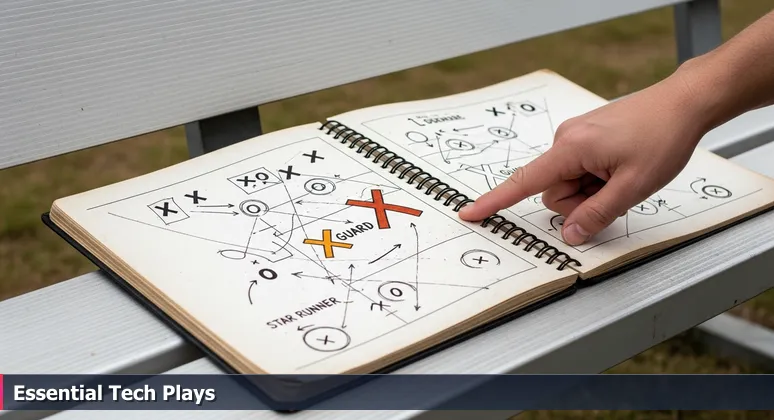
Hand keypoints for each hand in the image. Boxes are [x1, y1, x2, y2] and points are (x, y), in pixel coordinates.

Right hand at [458, 71, 709, 244]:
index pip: (524, 183)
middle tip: (617, 193)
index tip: (470, 213)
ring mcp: (575, 136)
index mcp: (571, 148)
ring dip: (591, 191)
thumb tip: (570, 236)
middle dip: (581, 203)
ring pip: (568, 183)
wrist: (683, 102)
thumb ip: (597, 215)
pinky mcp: (585, 137)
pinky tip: (620, 167)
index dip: (496, 202)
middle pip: (554, 192)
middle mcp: (566, 139)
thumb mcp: (633, 187)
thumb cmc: (662, 137)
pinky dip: (596, 179)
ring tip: (622, 176)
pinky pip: (579, 170)